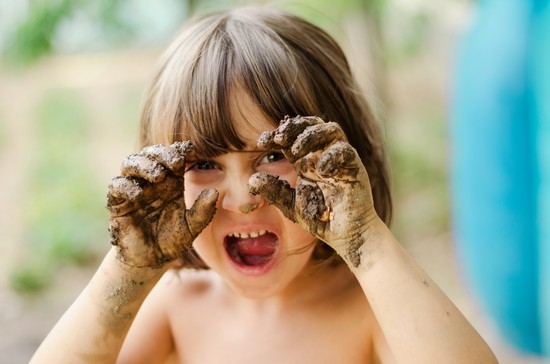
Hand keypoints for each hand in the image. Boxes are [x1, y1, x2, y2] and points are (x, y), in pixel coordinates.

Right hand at [107, 141, 217, 268]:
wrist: (151, 260)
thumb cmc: (173, 240)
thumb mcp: (192, 226)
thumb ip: (203, 210)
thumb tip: (214, 192)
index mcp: (171, 181)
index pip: (173, 157)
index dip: (180, 150)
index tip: (191, 151)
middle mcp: (152, 181)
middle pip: (151, 153)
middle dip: (162, 153)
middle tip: (175, 162)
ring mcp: (134, 189)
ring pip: (131, 163)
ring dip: (143, 164)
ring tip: (158, 175)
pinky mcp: (118, 202)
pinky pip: (116, 185)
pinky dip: (125, 185)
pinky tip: (138, 194)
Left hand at [248, 116, 377, 266]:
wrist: (346, 236)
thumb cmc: (321, 219)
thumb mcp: (291, 205)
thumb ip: (274, 191)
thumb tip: (252, 179)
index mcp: (306, 162)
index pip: (292, 138)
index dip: (276, 135)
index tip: (261, 142)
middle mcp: (322, 156)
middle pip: (311, 125)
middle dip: (294, 127)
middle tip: (279, 138)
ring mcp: (340, 160)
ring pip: (331, 129)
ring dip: (312, 135)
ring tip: (297, 151)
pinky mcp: (354, 168)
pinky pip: (345, 150)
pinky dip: (332, 156)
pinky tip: (321, 171)